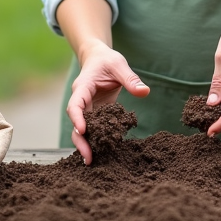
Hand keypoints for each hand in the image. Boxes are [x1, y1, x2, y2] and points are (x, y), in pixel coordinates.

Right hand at [66, 41, 149, 164]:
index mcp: (83, 87)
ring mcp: (86, 108)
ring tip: (92, 161)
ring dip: (86, 144)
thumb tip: (145, 92)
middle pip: (76, 123)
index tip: (83, 130)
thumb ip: (131, 79)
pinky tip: (101, 153)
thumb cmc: (107, 60)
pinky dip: (95, 139)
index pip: (75, 104)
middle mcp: (81, 100)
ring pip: (82, 129)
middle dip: (80, 140)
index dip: (77, 118)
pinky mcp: (94, 113)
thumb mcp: (120, 65)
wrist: (98, 58)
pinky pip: (93, 128)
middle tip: (88, 158)